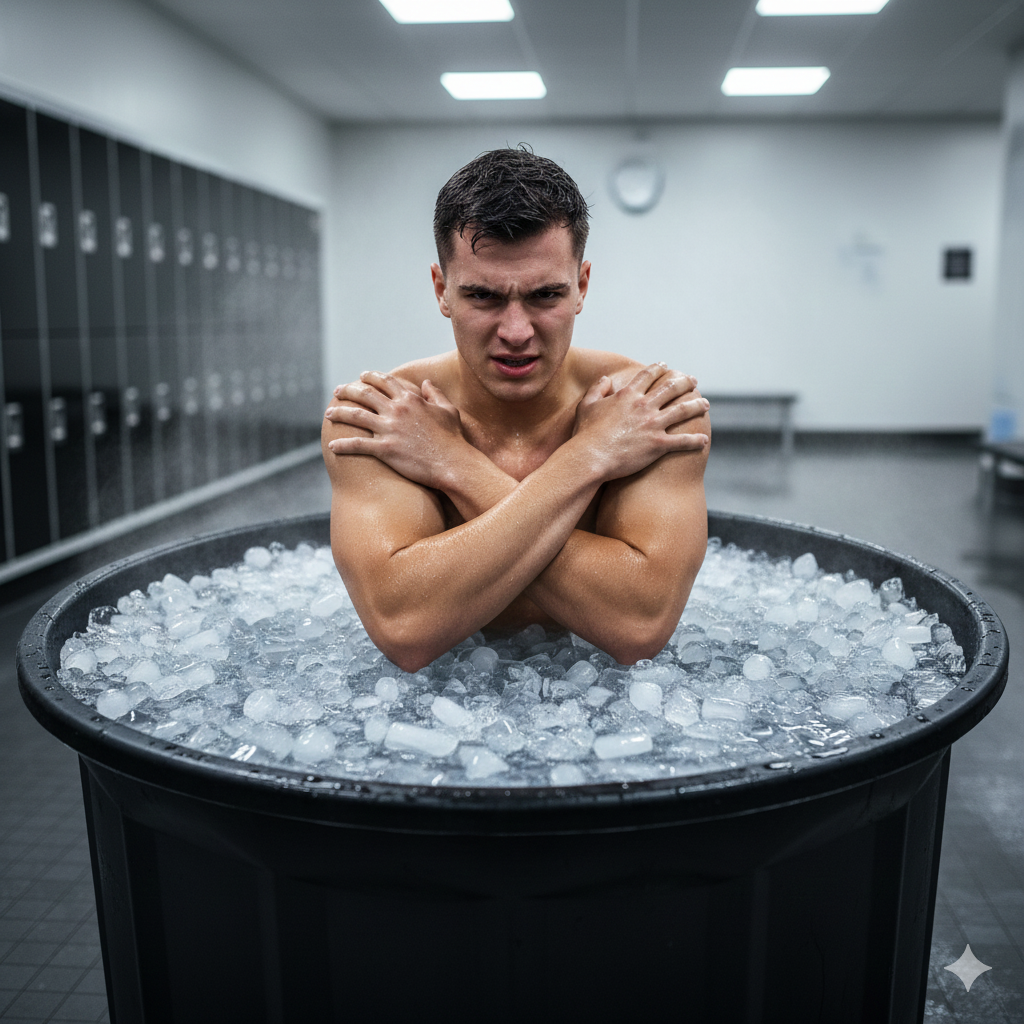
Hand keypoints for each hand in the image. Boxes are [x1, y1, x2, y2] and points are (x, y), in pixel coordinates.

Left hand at [324, 371, 465, 489]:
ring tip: (328, 413)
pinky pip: (357, 444)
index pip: (384, 381)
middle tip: (337, 391)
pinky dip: (343, 444)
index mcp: (410, 399)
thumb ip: (435, 394)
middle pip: (364, 394)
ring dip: (339, 413)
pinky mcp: (385, 449)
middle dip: (348, 391)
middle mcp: (396, 410)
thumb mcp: (448, 410)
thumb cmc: (453, 439)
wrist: (453, 463)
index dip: (370, 377)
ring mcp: (389, 429)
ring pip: (355, 416)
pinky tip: (332, 446)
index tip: (361, 377)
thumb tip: (426, 383)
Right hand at [572, 363, 708, 480]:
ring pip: (683, 411)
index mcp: (628, 395)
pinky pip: (682, 441)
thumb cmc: (585, 433)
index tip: (666, 366)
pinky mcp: (658, 445)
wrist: (590, 457)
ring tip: (705, 404)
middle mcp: (644, 406)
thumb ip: (597, 389)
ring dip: (697, 405)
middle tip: (693, 381)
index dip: (659, 369)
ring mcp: (653, 425)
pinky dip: (695, 440)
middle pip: (671, 388)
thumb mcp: (586, 405)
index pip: (648, 376)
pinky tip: (704, 439)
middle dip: (685, 383)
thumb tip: (606, 379)